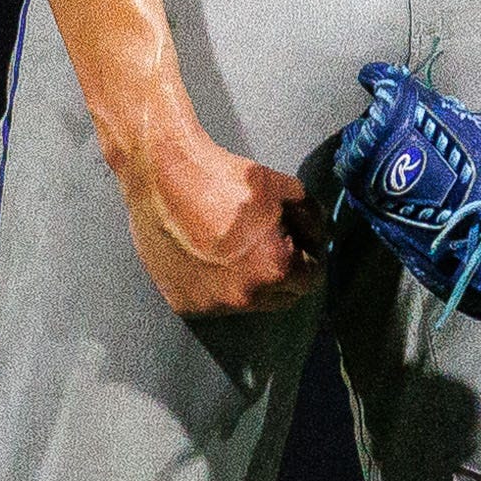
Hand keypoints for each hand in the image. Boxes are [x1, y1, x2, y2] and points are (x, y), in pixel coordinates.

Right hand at [112, 117, 324, 318]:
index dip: (307, 258)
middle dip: (282, 274)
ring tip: (235, 250)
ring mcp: (211, 305)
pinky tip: (208, 256)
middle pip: (281, 297)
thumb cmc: (224, 177)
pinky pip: (214, 302)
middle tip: (266, 246)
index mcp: (275, 269)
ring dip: (250, 283)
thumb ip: (310, 215)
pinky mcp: (183, 304)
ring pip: (247, 302)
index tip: (296, 245)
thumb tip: (319, 237)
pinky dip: (217, 285)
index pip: (310, 281)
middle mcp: (244, 296)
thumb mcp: (283, 186)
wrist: (162, 176)